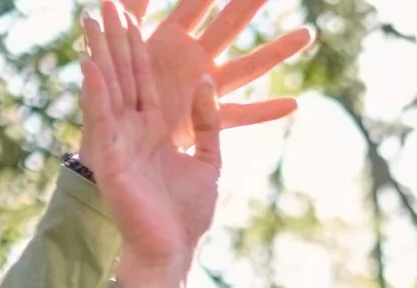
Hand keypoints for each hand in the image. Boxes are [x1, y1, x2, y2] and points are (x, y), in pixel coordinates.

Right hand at [81, 2, 219, 287]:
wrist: (173, 252)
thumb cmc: (189, 214)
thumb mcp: (209, 161)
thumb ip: (209, 123)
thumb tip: (207, 82)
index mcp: (156, 129)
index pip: (145, 79)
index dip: (140, 47)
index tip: (133, 14)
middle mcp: (134, 130)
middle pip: (123, 74)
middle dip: (115, 39)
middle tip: (106, 2)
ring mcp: (119, 141)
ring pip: (108, 87)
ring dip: (100, 53)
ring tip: (90, 19)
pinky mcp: (110, 158)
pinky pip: (102, 119)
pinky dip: (97, 92)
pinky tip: (90, 64)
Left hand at [128, 0, 311, 147]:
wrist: (114, 145)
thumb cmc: (110, 97)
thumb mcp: (112, 49)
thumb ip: (123, 17)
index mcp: (171, 39)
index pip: (196, 4)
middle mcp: (195, 60)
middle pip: (231, 25)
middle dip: (250, 4)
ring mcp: (205, 90)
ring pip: (249, 65)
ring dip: (277, 51)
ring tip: (306, 34)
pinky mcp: (207, 122)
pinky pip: (242, 116)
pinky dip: (266, 111)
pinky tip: (293, 105)